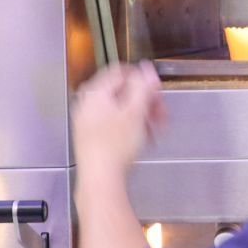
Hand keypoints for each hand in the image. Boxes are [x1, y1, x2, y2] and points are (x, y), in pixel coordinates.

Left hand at [73, 64, 164, 181]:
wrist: (101, 177)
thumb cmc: (114, 146)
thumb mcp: (135, 112)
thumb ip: (142, 86)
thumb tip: (147, 69)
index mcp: (95, 93)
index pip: (120, 72)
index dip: (142, 79)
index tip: (156, 91)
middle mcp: (88, 104)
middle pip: (122, 92)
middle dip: (145, 101)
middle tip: (160, 113)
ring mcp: (88, 121)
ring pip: (120, 109)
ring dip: (141, 115)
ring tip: (155, 129)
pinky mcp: (92, 136)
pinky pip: (114, 123)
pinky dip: (131, 126)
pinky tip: (143, 138)